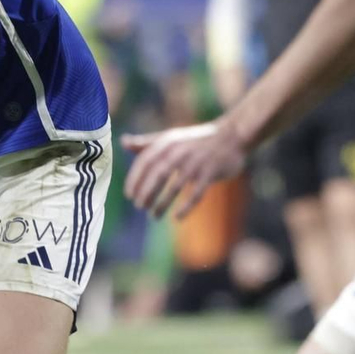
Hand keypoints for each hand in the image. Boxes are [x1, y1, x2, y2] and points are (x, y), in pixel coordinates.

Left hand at [122, 118, 245, 219]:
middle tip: (139, 207)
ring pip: (175, 186)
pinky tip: (177, 217)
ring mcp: (197, 162)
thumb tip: (123, 142)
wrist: (232, 136)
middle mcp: (180, 151)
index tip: (129, 195)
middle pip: (158, 174)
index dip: (135, 179)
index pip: (146, 161)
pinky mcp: (211, 172)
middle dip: (146, 192)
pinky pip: (196, 192)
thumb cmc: (196, 140)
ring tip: (153, 215)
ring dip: (162, 203)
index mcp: (168, 142)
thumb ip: (147, 142)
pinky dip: (186, 206)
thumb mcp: (171, 137)